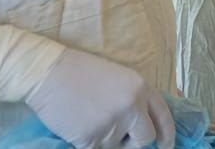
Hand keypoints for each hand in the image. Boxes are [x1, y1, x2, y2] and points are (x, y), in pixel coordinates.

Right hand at [26, 49, 174, 148]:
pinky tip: (79, 125)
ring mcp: (112, 124)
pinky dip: (88, 143)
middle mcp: (132, 107)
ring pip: (117, 147)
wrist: (48, 73)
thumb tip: (143, 124)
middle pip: (145, 139)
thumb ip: (135, 99)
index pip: (163, 117)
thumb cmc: (81, 72)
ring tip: (91, 119)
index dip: (167, 135)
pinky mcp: (90, 139)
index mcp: (141, 88)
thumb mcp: (119, 78)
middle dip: (135, 143)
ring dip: (106, 141)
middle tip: (121, 138)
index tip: (165, 146)